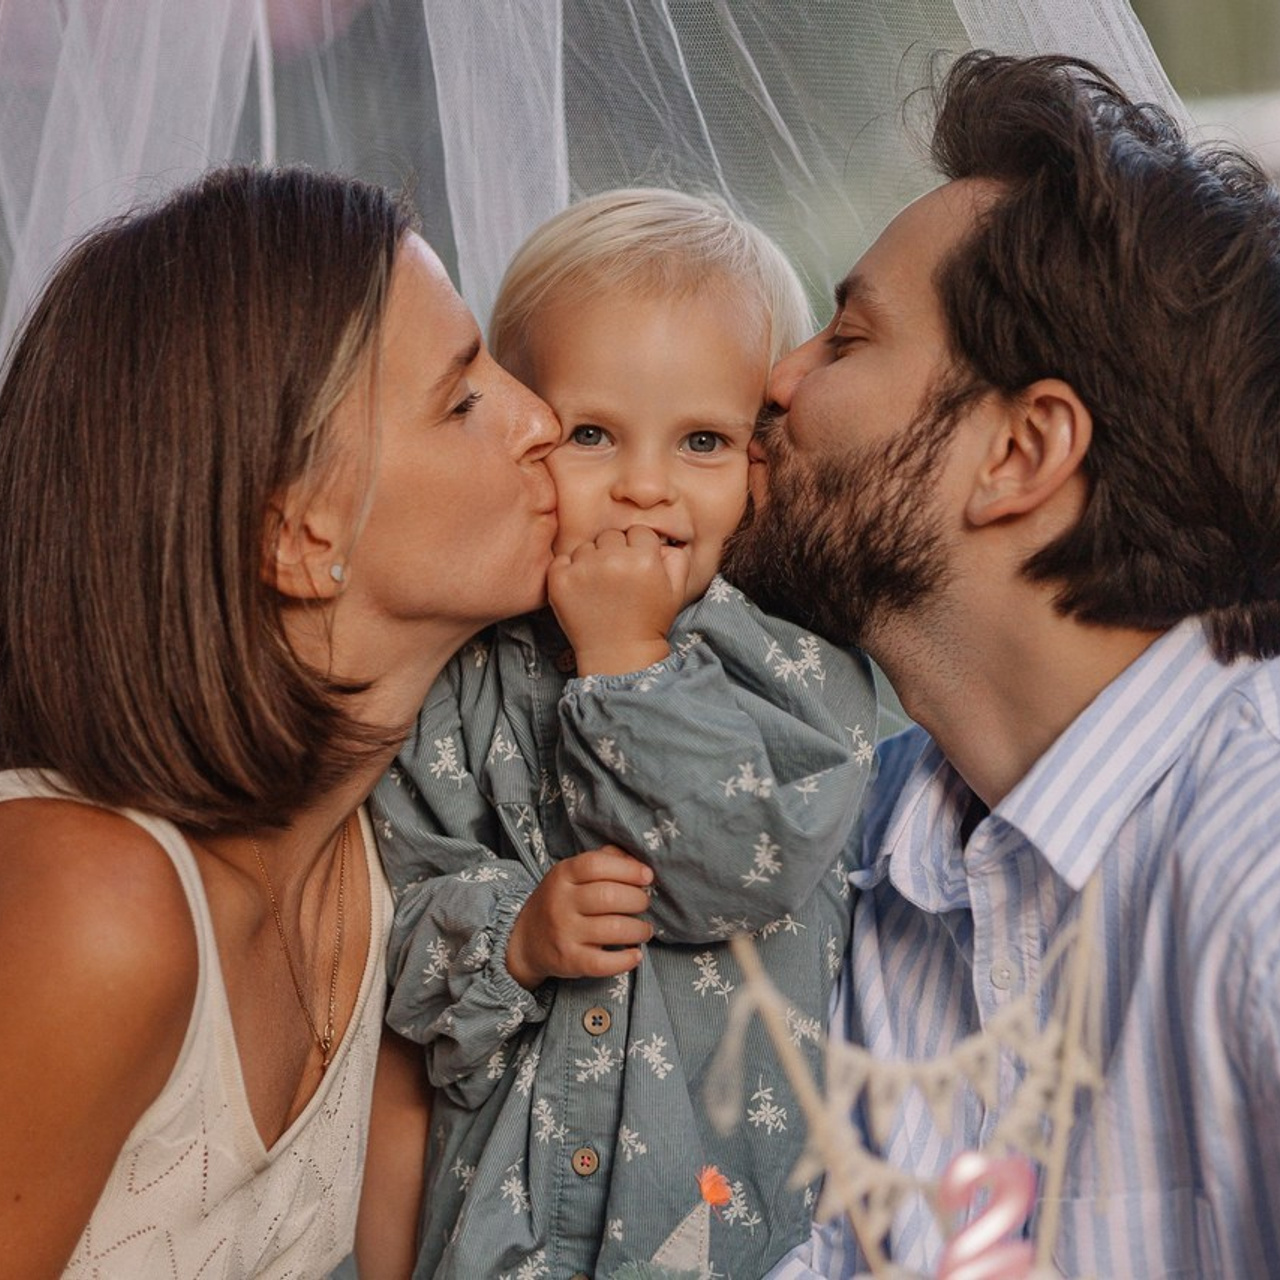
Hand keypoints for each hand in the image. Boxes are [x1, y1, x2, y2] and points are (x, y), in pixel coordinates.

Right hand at [505, 846, 654, 988]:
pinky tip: (635, 955)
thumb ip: (604, 860)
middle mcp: (561, 902)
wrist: (525, 940)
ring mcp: (564, 932)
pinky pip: (603, 963)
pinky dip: (626, 960)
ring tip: (644, 929)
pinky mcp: (569, 960)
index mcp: (563, 874)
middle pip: (608, 896)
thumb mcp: (572, 874)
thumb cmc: (560, 901)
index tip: (647, 876)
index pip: (597, 865)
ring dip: (639, 929)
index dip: (628, 869)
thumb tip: (638, 863)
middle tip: (644, 903)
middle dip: (638, 899)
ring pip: (612, 929)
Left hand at [548, 526, 690, 674]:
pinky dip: (568, 571)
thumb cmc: (649, 622)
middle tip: (617, 579)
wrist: (619, 654)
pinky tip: (581, 589)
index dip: (638, 549)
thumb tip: (662, 541)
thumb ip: (677, 559)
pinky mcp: (560, 580)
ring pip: (586, 547)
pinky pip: (562, 559)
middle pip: (611, 536)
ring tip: (599, 587)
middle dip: (614, 552)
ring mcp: (584, 569)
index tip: (635, 568)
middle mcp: (613, 559)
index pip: (638, 532)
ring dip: (591, 561)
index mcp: (644, 559)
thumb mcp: (676, 591)